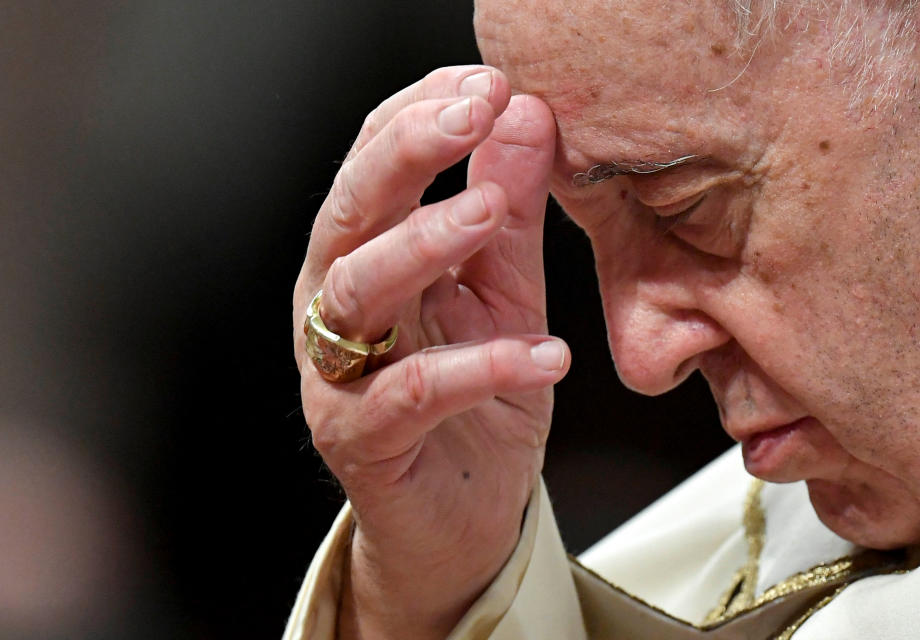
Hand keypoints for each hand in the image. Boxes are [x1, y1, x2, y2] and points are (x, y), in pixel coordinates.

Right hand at [292, 65, 568, 638]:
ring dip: (421, 243)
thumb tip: (525, 116)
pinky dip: (478, 367)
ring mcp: (339, 374)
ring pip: (356, 291)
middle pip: (348, 213)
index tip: (486, 81)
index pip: (372, 165)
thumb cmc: (478, 396)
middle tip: (472, 111)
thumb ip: (509, 214)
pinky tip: (545, 354)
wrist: (467, 511)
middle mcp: (337, 307)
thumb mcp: (503, 292)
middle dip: (405, 153)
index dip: (421, 115)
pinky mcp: (363, 439)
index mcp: (366, 257)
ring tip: (486, 214)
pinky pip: (410, 395)